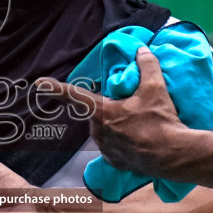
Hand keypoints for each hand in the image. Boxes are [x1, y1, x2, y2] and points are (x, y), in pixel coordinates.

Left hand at [36, 47, 191, 178]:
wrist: (173, 156)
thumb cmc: (160, 122)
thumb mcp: (156, 88)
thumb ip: (147, 66)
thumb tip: (142, 51)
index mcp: (101, 112)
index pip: (73, 95)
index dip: (55, 87)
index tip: (39, 83)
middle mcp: (98, 132)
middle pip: (96, 111)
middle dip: (108, 105)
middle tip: (130, 103)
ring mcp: (105, 149)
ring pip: (103, 128)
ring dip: (115, 123)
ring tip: (139, 122)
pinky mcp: (114, 162)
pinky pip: (112, 145)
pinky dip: (121, 139)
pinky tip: (138, 137)